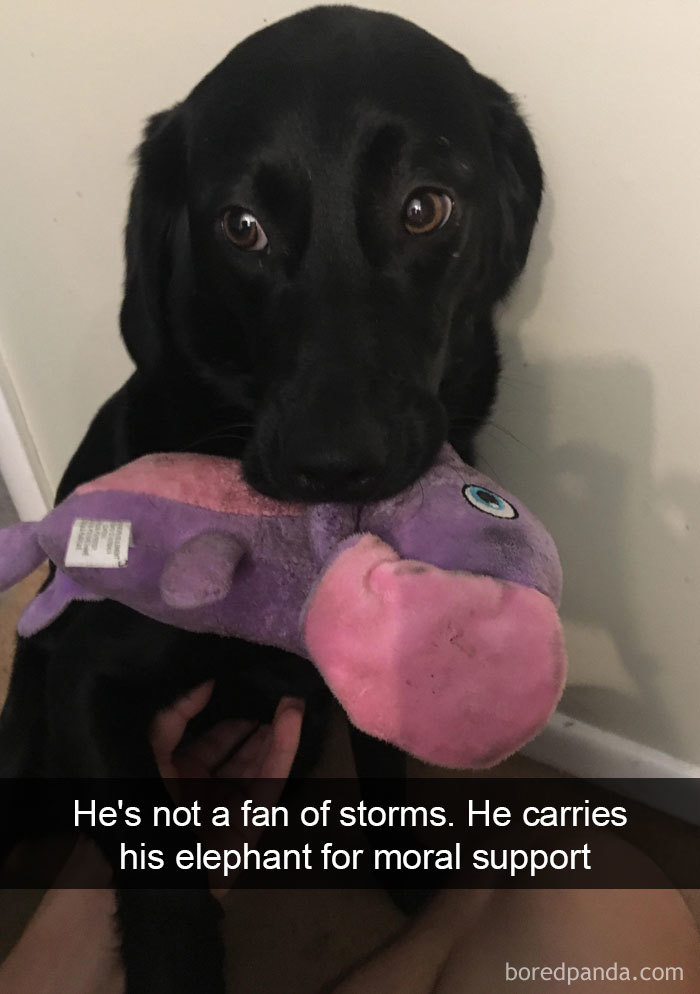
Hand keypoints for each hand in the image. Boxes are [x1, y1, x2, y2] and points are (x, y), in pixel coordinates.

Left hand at [150, 681, 304, 896]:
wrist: (150, 867)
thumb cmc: (143, 805)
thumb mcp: (150, 752)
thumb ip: (174, 716)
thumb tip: (204, 683)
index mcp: (176, 779)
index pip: (208, 744)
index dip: (226, 722)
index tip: (246, 697)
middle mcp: (205, 794)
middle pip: (238, 754)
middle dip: (256, 728)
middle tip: (275, 695)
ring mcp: (230, 809)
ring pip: (259, 764)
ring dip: (276, 732)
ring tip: (292, 700)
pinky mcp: (252, 823)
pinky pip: (271, 780)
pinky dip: (283, 749)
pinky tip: (291, 719)